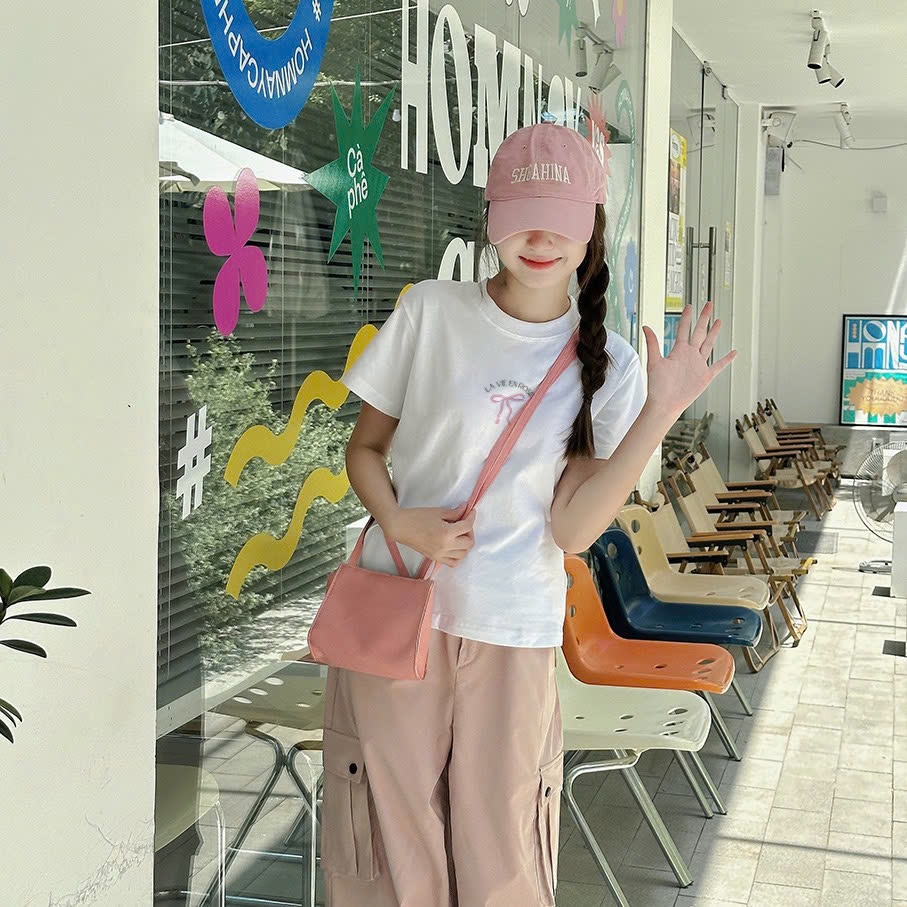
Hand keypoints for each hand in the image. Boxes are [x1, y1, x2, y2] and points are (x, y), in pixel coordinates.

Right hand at [386, 504, 475, 567]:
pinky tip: (454, 546)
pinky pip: (453, 562)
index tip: (471, 511)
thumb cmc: (417, 517)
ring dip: (465, 544)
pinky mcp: (435, 558)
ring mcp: (440, 555)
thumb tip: (466, 509)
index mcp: (447, 533)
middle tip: (464, 523)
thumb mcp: (438, 512)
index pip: (467, 527)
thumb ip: (455, 513)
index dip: (471, 517)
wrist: (400, 527)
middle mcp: (445, 547)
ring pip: (463, 554)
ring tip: (459, 535)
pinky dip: (458, 555)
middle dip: (470, 532)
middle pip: (469, 543)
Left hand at [642, 302, 736, 420]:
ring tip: (719, 321)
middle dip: (704, 318)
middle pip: (699, 332)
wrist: (665, 404)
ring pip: (709, 344)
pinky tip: (734, 352)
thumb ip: (652, 344)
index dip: (687, 317)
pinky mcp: (705, 376)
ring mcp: (698, 364)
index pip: (684, 329)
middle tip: (709, 304)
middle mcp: (689, 355)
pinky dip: (727, 359)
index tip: (690, 306)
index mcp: (678, 351)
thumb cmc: (657, 386)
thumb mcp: (654, 362)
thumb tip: (645, 326)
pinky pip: (719, 365)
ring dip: (714, 333)